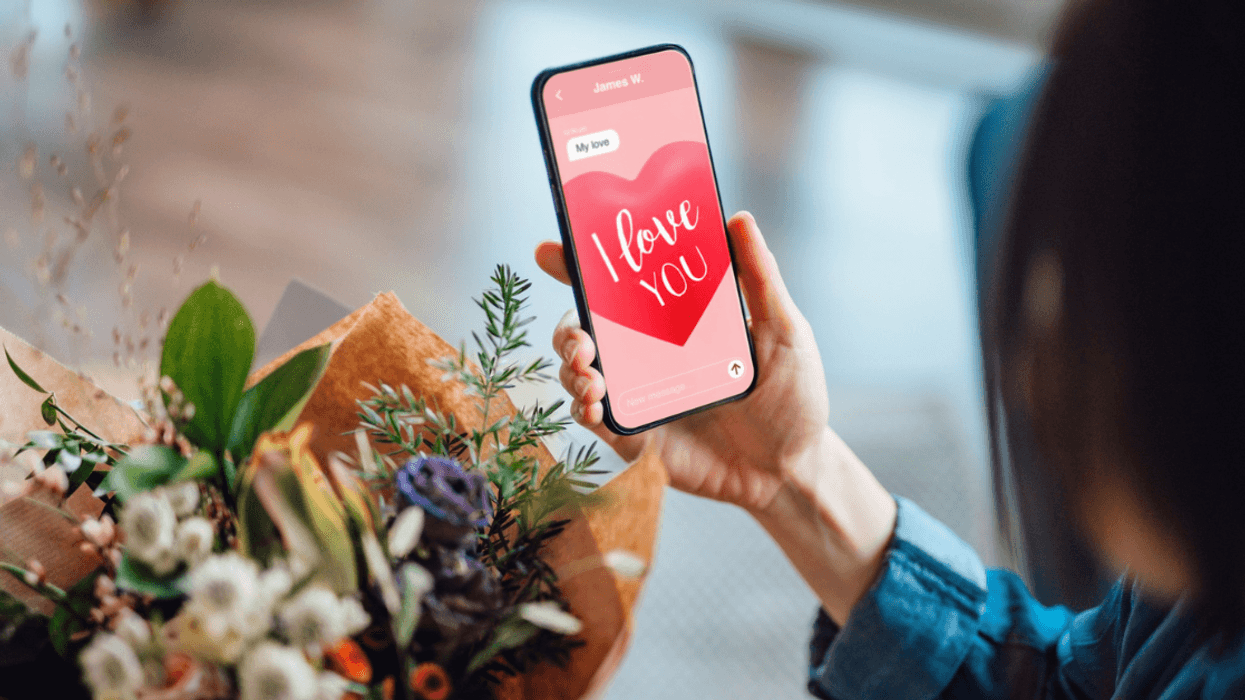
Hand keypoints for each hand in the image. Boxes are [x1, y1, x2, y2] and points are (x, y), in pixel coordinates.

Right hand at [536, 213, 894, 621]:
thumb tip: (739, 219)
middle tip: (581, 336)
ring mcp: (638, 394)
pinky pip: (593, 419)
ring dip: (571, 367)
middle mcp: (648, 353)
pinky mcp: (635, 436)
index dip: (579, 266)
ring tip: (590, 371)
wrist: (793, 467)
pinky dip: (583, 408)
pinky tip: (594, 404)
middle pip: (584, 328)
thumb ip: (760, 279)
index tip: (551, 251)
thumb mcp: (782, 330)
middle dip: (567, 328)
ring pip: (579, 372)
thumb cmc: (792, 395)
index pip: (620, 286)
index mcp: (675, 320)